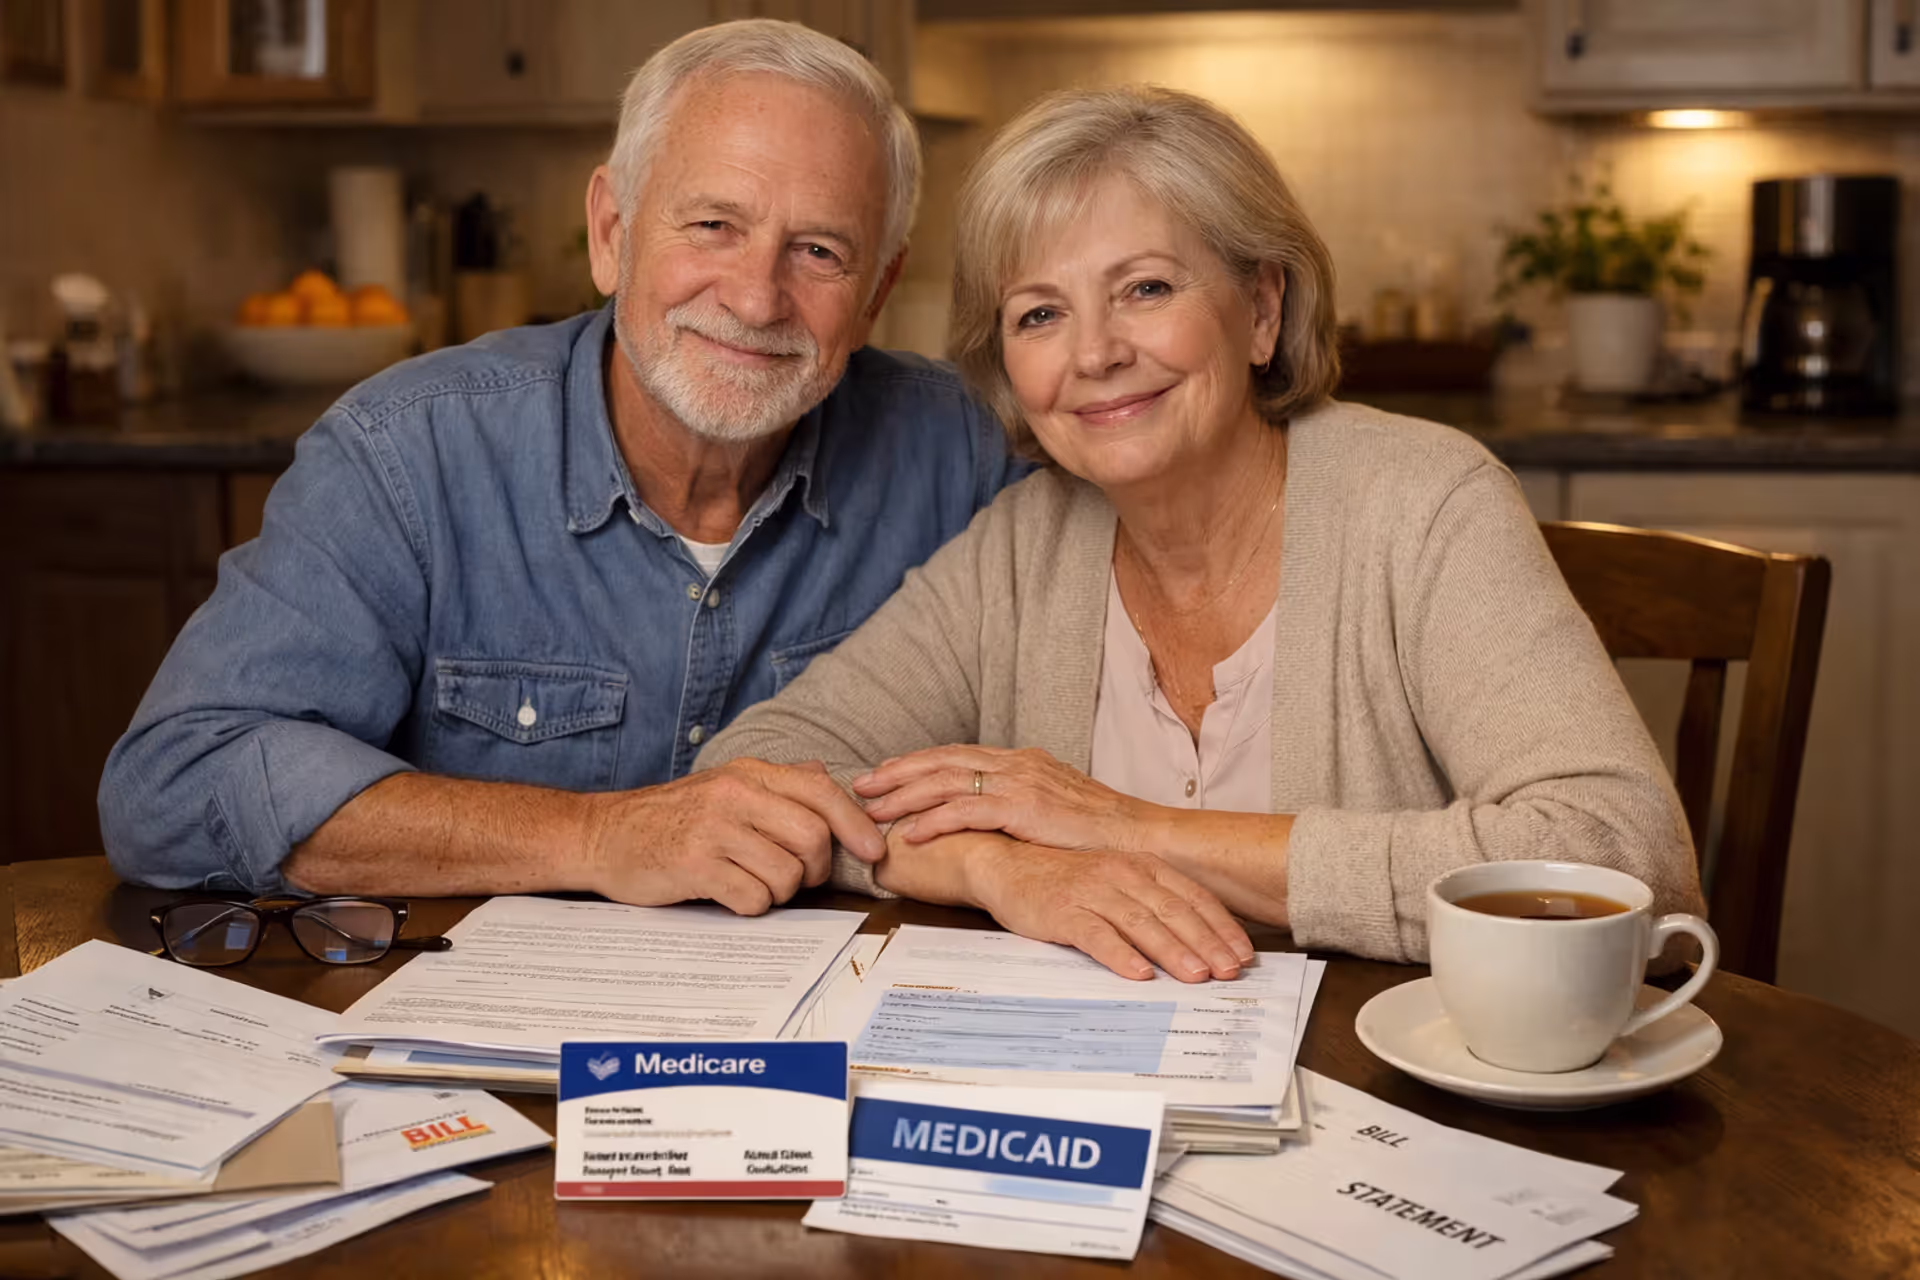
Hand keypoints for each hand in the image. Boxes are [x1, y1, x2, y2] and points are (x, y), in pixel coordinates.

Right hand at [585, 759, 883, 914]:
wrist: (604, 835)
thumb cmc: (671, 817)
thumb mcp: (724, 785)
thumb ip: (777, 783)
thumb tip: (828, 776)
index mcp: (748, 773)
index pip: (821, 792)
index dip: (855, 824)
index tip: (873, 850)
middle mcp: (734, 794)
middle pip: (813, 838)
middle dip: (816, 868)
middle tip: (796, 877)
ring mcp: (713, 829)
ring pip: (786, 873)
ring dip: (780, 891)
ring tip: (752, 882)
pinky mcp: (694, 865)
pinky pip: (753, 898)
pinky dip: (751, 906)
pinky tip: (729, 894)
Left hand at [855, 746, 1150, 852]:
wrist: (1143, 837)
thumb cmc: (1105, 833)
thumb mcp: (1058, 810)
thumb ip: (1024, 807)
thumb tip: (996, 821)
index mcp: (1023, 762)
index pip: (958, 756)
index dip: (918, 763)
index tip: (886, 772)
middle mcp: (1017, 764)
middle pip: (942, 761)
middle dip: (897, 772)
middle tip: (860, 784)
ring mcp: (1020, 783)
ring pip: (946, 782)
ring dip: (904, 795)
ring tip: (872, 809)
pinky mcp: (1024, 808)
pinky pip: (966, 811)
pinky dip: (932, 821)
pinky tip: (909, 834)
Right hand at [961, 839, 1254, 982]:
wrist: (1006, 863)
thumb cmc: (1064, 878)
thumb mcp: (1115, 882)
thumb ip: (1151, 904)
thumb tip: (1195, 941)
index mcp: (1140, 865)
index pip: (1192, 896)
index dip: (1221, 926)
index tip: (1244, 954)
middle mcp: (1121, 874)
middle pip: (1174, 911)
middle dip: (1207, 943)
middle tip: (1231, 971)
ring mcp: (1092, 891)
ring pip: (1141, 922)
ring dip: (1172, 950)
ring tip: (1197, 974)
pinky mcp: (1063, 911)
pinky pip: (1096, 934)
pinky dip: (1120, 954)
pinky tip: (1139, 973)